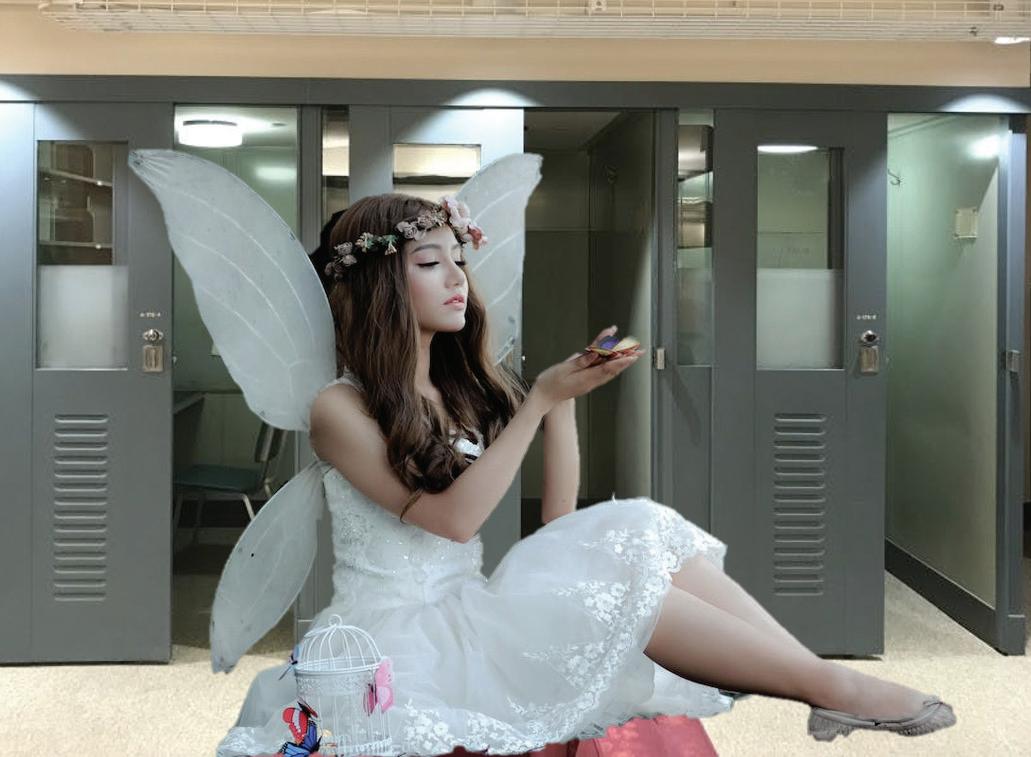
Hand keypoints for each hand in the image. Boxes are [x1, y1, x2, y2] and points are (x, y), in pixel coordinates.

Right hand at [530, 326, 645, 408]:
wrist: (544, 398)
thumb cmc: (550, 383)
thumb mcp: (564, 369)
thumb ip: (581, 361)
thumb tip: (595, 354)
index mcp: (586, 378)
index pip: (607, 368)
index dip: (621, 360)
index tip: (632, 356)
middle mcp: (590, 382)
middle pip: (612, 369)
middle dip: (626, 360)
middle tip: (639, 352)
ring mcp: (589, 382)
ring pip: (609, 371)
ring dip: (621, 362)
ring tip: (632, 354)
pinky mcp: (586, 381)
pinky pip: (601, 372)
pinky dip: (609, 364)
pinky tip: (613, 359)